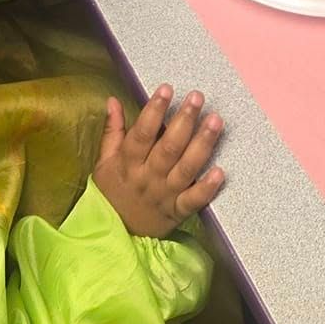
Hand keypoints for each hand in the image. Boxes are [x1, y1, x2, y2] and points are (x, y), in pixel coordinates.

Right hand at [93, 86, 225, 238]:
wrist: (116, 235)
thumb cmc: (111, 193)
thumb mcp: (104, 162)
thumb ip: (112, 131)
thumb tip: (113, 100)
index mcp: (128, 163)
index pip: (142, 133)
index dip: (154, 110)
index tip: (166, 89)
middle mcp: (148, 178)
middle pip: (169, 147)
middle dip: (184, 120)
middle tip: (198, 97)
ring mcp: (165, 195)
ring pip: (186, 168)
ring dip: (202, 144)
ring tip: (215, 121)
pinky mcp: (178, 212)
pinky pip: (194, 201)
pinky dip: (207, 188)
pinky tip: (220, 171)